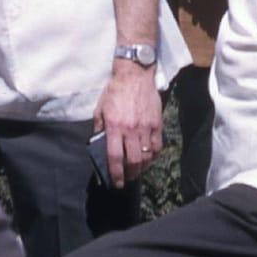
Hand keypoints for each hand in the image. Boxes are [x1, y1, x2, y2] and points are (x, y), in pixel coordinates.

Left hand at [94, 64, 160, 185]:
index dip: (115, 173)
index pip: (114, 156)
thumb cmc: (115, 91)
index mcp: (114, 126)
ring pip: (146, 156)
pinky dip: (153, 156)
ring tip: (137, 171)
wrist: (134, 75)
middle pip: (132, 161)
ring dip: (141, 168)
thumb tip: (99, 145)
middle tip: (127, 178)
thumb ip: (99, 128)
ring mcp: (145, 127)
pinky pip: (157, 146)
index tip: (116, 182)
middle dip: (129, 174)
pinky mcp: (156, 124)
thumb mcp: (100, 108)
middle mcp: (130, 129)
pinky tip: (148, 159)